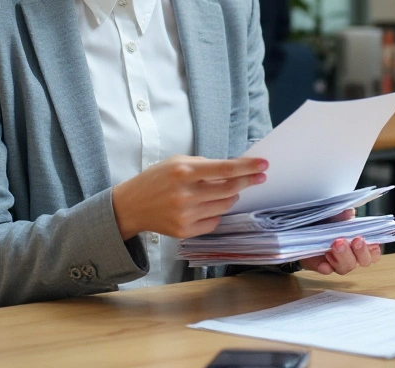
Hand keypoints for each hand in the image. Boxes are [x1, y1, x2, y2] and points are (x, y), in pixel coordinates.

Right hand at [111, 155, 266, 239]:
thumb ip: (203, 165)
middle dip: (248, 181)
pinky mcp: (184, 231)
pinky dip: (217, 212)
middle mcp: (185, 194)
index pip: (224, 169)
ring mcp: (185, 215)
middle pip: (229, 189)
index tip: (263, 165)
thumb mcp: (176, 162)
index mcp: (183, 171)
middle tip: (259, 177)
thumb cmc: (156, 179)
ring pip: (224, 206)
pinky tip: (208, 205)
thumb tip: (234, 168)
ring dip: (232, 197)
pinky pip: (214, 221)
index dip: (247, 167)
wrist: (131, 206)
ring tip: (226, 190)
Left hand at [298, 209, 382, 275]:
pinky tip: (324, 262)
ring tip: (336, 243)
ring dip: (343, 256)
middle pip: (363, 261)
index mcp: (359, 245)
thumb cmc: (326, 222)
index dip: (374, 249)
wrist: (305, 229)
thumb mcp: (335, 215)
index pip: (373, 252)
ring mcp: (337, 263)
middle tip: (355, 240)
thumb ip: (343, 214)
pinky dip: (326, 267)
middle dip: (361, 251)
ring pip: (346, 267)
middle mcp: (351, 256)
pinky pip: (326, 270)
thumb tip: (349, 212)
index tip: (367, 239)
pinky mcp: (321, 266)